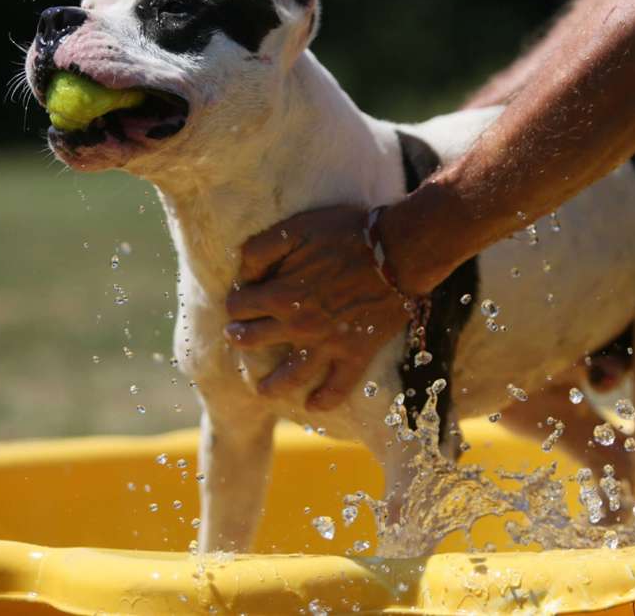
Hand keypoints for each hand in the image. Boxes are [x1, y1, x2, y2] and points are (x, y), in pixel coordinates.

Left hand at [225, 206, 411, 410]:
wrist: (398, 252)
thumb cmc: (348, 234)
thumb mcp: (296, 228)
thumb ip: (261, 249)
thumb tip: (244, 274)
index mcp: (279, 294)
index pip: (238, 306)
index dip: (236, 300)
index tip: (242, 297)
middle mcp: (296, 326)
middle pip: (253, 340)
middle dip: (239, 337)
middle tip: (238, 336)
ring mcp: (326, 344)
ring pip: (288, 377)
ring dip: (270, 386)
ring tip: (262, 390)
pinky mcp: (355, 354)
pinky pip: (337, 388)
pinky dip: (323, 401)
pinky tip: (313, 406)